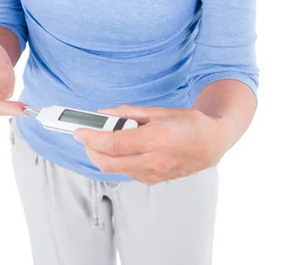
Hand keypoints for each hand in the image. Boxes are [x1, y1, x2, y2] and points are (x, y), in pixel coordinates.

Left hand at [73, 104, 228, 184]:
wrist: (212, 143)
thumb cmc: (189, 123)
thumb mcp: (159, 111)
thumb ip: (129, 113)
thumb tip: (104, 114)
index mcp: (156, 139)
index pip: (113, 143)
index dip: (91, 137)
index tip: (78, 130)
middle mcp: (154, 160)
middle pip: (108, 162)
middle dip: (91, 150)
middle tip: (86, 136)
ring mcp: (154, 174)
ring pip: (115, 170)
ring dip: (102, 156)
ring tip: (104, 138)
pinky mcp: (154, 180)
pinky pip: (127, 172)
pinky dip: (117, 161)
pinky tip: (121, 148)